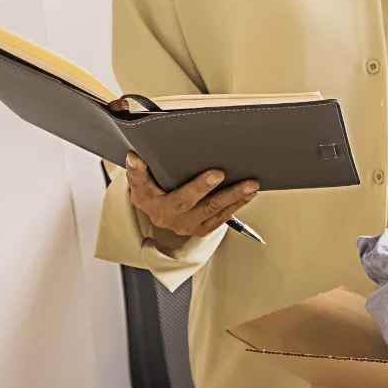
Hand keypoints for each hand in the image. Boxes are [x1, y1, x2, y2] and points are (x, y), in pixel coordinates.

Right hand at [125, 152, 258, 237]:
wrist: (153, 214)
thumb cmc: (148, 194)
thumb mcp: (138, 185)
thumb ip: (136, 172)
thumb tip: (134, 158)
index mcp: (162, 209)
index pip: (183, 197)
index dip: (201, 186)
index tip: (217, 173)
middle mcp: (178, 220)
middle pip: (208, 206)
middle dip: (229, 193)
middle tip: (247, 182)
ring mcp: (192, 226)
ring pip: (219, 213)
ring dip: (238, 199)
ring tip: (252, 187)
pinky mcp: (202, 229)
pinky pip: (222, 219)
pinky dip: (236, 207)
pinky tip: (247, 196)